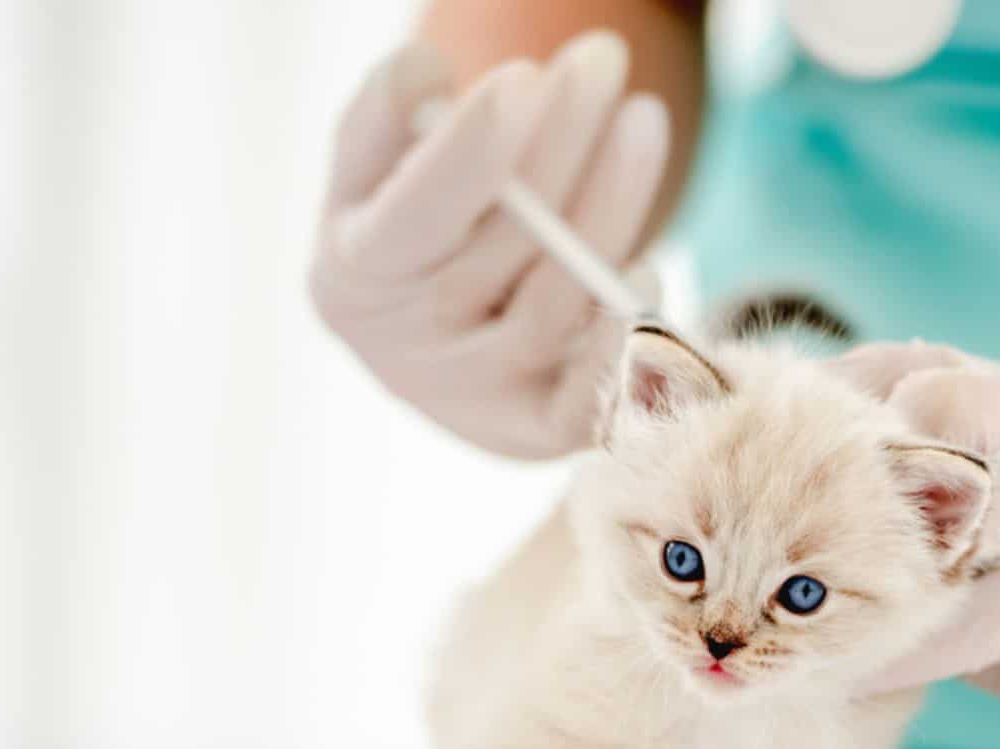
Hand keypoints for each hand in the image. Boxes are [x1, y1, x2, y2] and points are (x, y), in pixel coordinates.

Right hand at [310, 32, 667, 457]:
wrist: (431, 337)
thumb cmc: (408, 227)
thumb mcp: (372, 169)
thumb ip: (385, 117)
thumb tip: (427, 73)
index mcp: (353, 274)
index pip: (417, 214)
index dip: (473, 149)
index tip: (522, 76)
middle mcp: (407, 348)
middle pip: (504, 249)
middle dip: (562, 147)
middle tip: (602, 64)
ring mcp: (476, 397)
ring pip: (555, 307)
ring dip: (611, 209)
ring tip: (640, 122)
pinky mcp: (536, 432)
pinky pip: (587, 406)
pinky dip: (620, 340)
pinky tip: (646, 265)